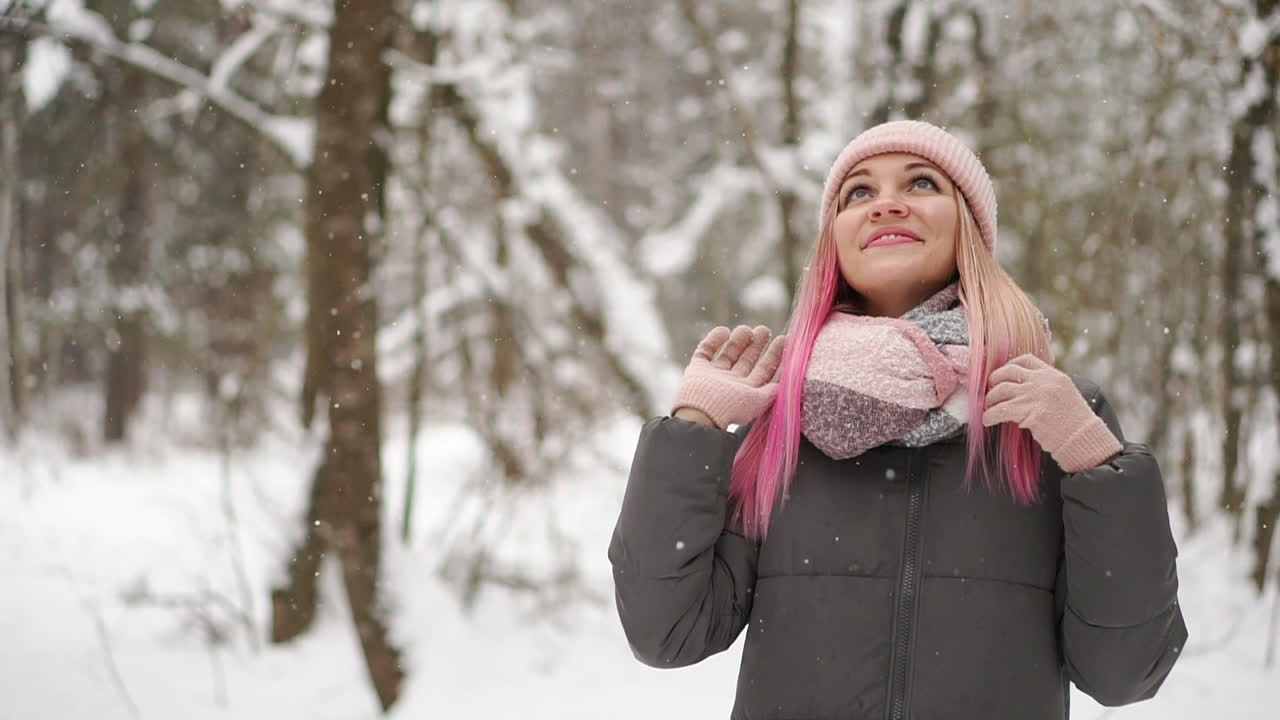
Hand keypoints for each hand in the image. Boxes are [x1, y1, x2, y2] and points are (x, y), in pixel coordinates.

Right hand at [671, 325, 785, 429]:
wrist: (701, 411)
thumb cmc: (730, 408)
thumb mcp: (757, 401)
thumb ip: (771, 391)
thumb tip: (784, 383)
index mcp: (746, 392)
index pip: (763, 371)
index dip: (774, 356)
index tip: (783, 339)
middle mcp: (730, 383)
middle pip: (746, 360)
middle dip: (757, 345)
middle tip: (765, 330)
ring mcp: (713, 375)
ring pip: (728, 353)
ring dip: (738, 340)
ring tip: (746, 328)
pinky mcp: (697, 369)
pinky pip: (705, 351)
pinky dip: (713, 340)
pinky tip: (723, 330)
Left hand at [981, 354, 1122, 472]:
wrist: (1084, 437)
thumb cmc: (1074, 422)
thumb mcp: (1065, 394)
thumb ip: (1046, 386)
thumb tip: (1023, 387)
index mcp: (1054, 375)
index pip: (1026, 360)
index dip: (1009, 365)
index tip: (1001, 374)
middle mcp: (1043, 381)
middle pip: (1009, 372)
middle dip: (994, 380)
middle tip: (989, 391)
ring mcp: (1036, 395)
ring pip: (1001, 390)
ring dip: (990, 399)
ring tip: (987, 407)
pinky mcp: (1030, 412)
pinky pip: (1001, 410)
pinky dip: (990, 415)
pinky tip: (987, 420)